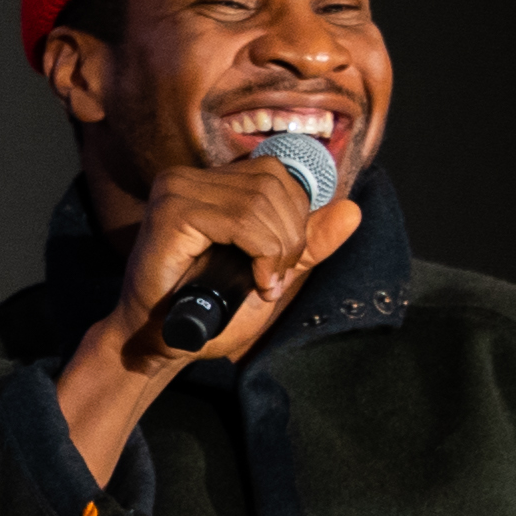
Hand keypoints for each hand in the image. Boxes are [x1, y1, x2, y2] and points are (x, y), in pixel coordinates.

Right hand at [58, 155, 368, 482]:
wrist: (162, 343)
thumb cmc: (208, 311)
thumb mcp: (271, 272)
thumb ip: (308, 242)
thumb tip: (354, 209)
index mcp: (209, 183)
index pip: (276, 172)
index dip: (296, 215)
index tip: (283, 260)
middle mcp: (188, 178)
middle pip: (274, 183)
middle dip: (291, 235)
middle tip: (275, 277)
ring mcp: (177, 190)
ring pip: (261, 200)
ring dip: (278, 249)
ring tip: (263, 282)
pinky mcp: (172, 213)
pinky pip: (241, 220)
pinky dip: (262, 252)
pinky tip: (255, 280)